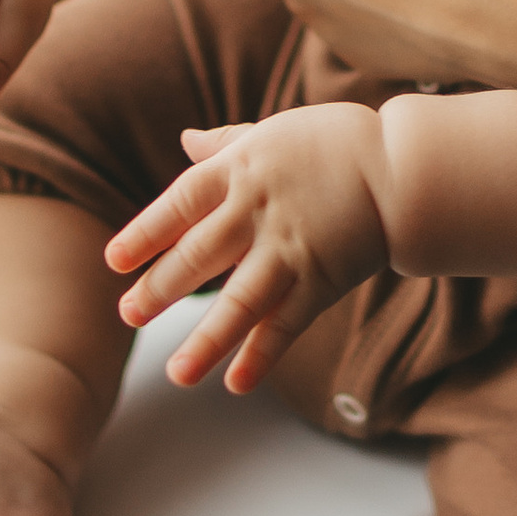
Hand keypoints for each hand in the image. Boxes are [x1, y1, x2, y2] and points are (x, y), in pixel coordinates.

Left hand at [106, 101, 391, 392]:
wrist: (402, 169)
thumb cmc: (333, 144)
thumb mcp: (273, 133)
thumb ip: (226, 145)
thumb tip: (184, 140)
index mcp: (242, 169)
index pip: (181, 202)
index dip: (146, 232)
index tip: (114, 261)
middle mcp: (260, 211)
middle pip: (201, 254)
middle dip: (162, 288)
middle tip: (129, 316)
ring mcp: (292, 248)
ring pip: (242, 300)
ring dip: (208, 339)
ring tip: (177, 374)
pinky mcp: (321, 279)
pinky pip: (287, 322)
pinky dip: (262, 353)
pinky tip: (236, 383)